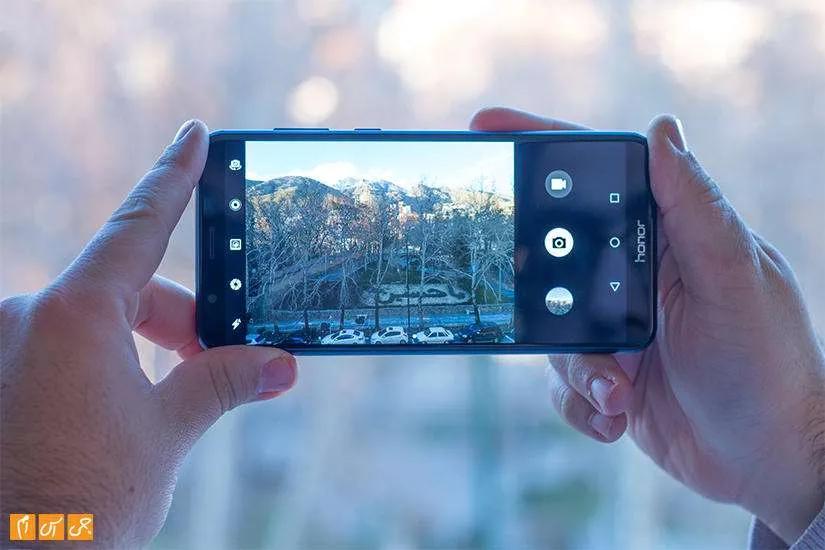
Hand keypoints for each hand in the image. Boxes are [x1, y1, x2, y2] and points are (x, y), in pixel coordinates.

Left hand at [0, 121, 297, 546]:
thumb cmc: (84, 502)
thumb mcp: (168, 432)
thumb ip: (224, 382)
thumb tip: (282, 364)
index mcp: (73, 314)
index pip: (140, 224)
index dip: (174, 177)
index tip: (195, 136)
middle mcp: (27, 317)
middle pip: (127, 288)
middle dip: (183, 321)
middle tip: (230, 359)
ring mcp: (6, 347)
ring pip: (96, 323)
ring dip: (146, 348)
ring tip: (178, 400)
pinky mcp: (0, 376)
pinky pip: (64, 348)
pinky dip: (107, 364)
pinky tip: (129, 407)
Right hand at [471, 108, 824, 542]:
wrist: (767, 463)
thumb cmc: (767, 367)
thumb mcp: (732, 279)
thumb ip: (694, 208)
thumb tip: (662, 129)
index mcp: (669, 238)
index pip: (600, 178)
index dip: (544, 146)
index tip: (488, 128)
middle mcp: (638, 277)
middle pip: (556, 256)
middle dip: (538, 284)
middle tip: (519, 294)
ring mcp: (618, 327)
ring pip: (551, 328)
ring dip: (576, 365)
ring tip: (618, 390)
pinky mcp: (608, 374)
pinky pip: (561, 380)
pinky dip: (581, 401)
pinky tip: (617, 415)